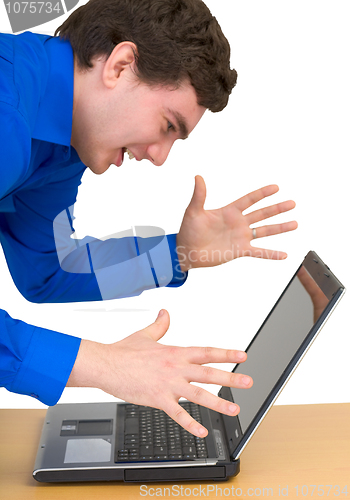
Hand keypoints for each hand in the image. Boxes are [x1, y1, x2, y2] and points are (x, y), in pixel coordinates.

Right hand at [67, 309, 252, 436]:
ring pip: (198, 395)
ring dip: (218, 402)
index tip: (242, 355)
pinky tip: (202, 431)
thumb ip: (160, 325)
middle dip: (231, 378)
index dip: (226, 353)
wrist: (105, 364)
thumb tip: (165, 313)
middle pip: (208, 373)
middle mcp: (175, 368)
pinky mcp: (158, 399)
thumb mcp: (145, 335)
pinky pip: (177, 414)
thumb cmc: (123, 351)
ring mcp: (168, 384)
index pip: (206, 352)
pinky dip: (190, 423)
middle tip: (248, 383)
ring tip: (234, 409)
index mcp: (175, 352)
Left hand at [177, 176, 297, 271]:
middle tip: (292, 203)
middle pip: (262, 214)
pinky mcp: (240, 250)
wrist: (186, 251)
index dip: (262, 193)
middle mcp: (238, 223)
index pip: (249, 200)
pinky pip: (259, 252)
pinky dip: (271, 254)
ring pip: (264, 231)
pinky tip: (284, 255)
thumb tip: (198, 177)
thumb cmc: (188, 230)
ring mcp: (241, 237)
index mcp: (229, 211)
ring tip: (295, 223)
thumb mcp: (193, 212)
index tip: (276, 187)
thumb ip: (199, 195)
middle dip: (277, 208)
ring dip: (279, 227)